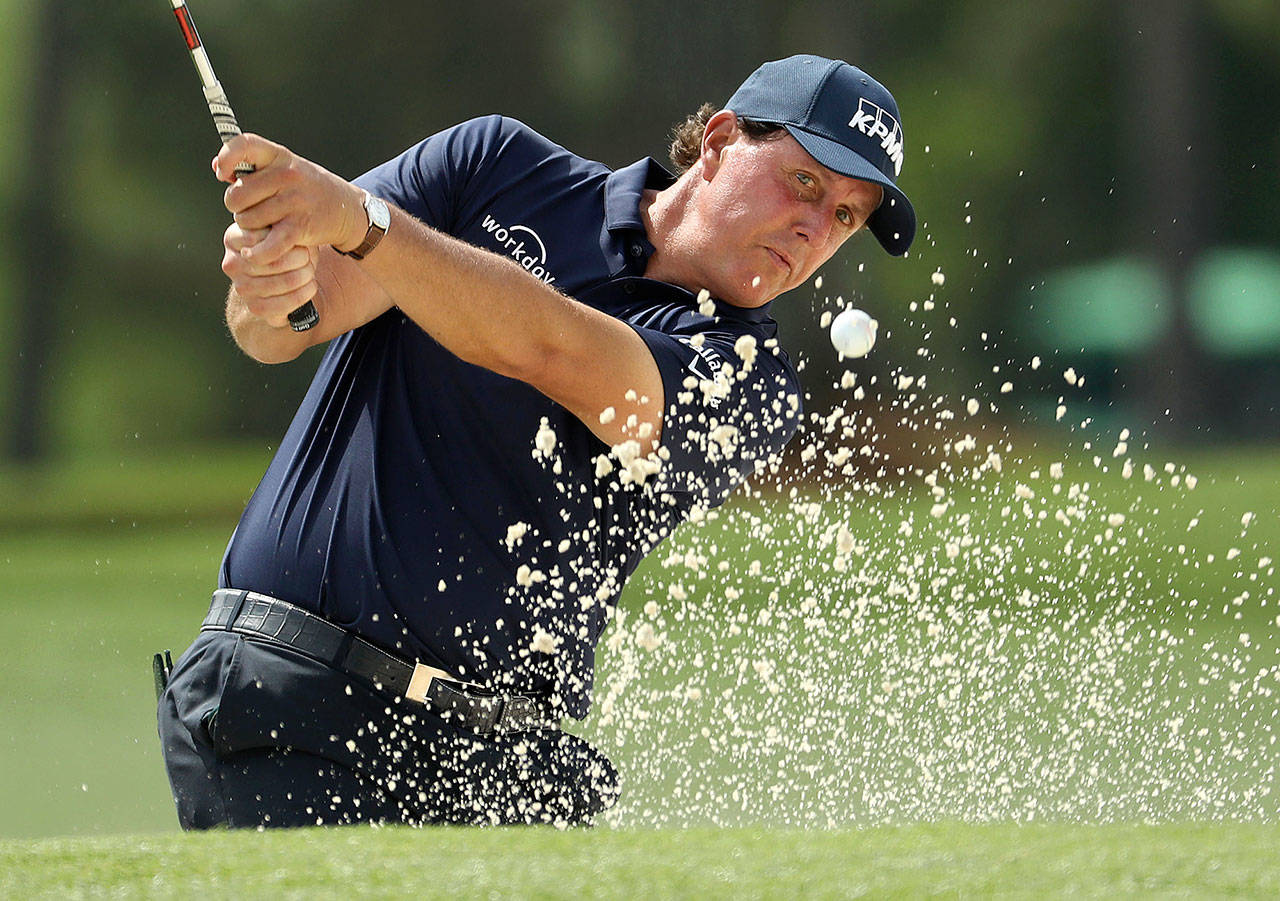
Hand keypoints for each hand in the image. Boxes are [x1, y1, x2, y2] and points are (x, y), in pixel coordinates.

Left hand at [212, 133, 365, 265]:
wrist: (346, 209)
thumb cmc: (306, 189)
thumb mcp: (285, 168)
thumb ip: (253, 168)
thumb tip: (217, 167)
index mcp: (279, 157)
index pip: (245, 145)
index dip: (226, 157)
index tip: (221, 173)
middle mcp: (287, 176)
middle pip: (236, 196)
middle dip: (237, 208)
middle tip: (249, 211)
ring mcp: (294, 201)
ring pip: (247, 221)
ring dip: (249, 229)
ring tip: (262, 227)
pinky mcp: (300, 227)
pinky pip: (267, 245)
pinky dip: (257, 253)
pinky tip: (253, 253)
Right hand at [222, 221, 319, 328]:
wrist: (282, 278)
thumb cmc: (284, 246)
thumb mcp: (282, 229)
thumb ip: (283, 225)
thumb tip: (294, 233)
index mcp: (232, 238)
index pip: (260, 235)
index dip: (285, 236)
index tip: (297, 237)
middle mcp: (232, 264)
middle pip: (275, 259)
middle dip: (301, 258)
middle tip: (309, 257)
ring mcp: (242, 288)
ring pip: (286, 281)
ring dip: (306, 275)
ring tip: (310, 270)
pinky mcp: (255, 308)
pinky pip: (286, 302)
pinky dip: (304, 293)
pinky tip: (310, 286)